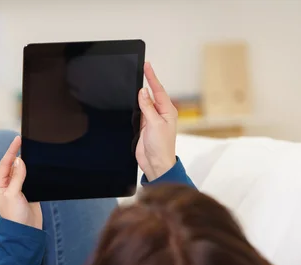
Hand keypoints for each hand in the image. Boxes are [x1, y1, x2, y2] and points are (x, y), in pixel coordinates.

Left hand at [0, 136, 42, 229]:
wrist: (25, 231)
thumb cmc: (14, 216)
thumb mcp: (14, 194)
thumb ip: (17, 177)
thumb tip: (19, 160)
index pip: (5, 163)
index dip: (11, 150)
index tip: (18, 139)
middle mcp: (7, 185)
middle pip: (12, 165)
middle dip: (18, 153)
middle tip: (25, 141)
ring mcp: (18, 188)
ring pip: (22, 170)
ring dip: (26, 162)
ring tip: (32, 151)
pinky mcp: (28, 192)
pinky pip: (30, 178)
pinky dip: (33, 171)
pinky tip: (37, 166)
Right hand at [135, 62, 178, 180]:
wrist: (155, 163)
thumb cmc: (161, 147)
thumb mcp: (154, 124)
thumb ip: (148, 107)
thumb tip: (143, 92)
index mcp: (168, 111)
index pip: (158, 90)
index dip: (152, 77)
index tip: (147, 65)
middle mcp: (161, 113)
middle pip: (151, 94)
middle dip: (146, 82)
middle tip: (141, 68)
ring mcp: (152, 119)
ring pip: (144, 103)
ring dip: (139, 95)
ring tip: (135, 81)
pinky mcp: (144, 126)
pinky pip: (139, 112)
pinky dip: (135, 106)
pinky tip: (132, 100)